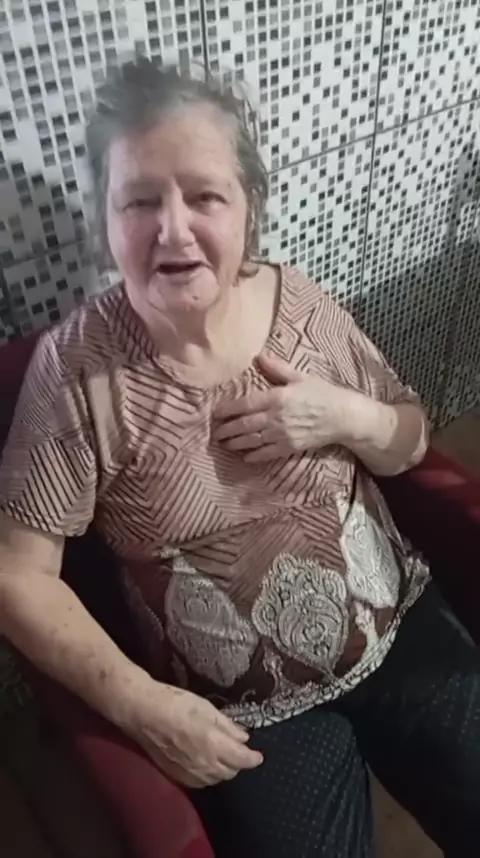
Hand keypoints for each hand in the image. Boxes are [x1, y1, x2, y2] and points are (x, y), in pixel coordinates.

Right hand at [127, 682, 262, 787]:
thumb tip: (243, 737)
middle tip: (239, 751)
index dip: (252, 758)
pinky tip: (205, 764)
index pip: (242, 760)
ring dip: (223, 771)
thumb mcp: (207, 708)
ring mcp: (189, 773)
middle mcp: (204, 765)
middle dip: (238, 763)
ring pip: (215, 779)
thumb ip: (227, 726)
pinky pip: (199, 782)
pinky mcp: (175, 774)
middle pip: (230, 773)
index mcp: (215, 746)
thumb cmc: (176, 704)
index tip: (258, 756)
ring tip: (223, 757)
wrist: (143, 712)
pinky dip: (208, 775)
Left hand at [213, 352, 349, 461]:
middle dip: (227, 429)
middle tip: (214, 433)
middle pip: (245, 425)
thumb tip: (259, 356)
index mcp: (277, 397)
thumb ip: (277, 368)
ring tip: (224, 444)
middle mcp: (277, 417)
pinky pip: (267, 454)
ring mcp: (283, 434)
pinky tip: (245, 457)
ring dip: (236, 443)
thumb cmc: (323, 393)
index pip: (245, 404)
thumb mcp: (300, 377)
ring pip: (252, 441)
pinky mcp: (290, 447)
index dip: (228, 409)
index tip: (216, 413)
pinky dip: (254, 456)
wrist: (343, 417)